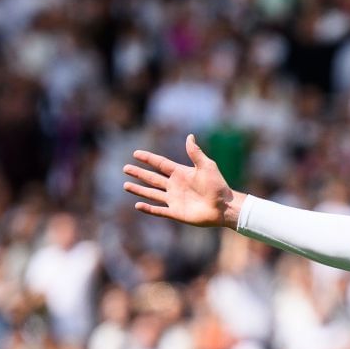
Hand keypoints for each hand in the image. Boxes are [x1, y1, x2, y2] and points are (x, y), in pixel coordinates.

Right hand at [124, 135, 242, 227]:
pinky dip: (148, 209)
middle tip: (126, 168)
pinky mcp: (176, 212)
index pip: (160, 164)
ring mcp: (174, 199)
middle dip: (139, 173)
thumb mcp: (207, 166)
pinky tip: (137, 205)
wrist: (224, 207)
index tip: (135, 153)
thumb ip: (195, 153)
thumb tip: (190, 136)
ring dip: (139, 189)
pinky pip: (158, 210)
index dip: (148, 158)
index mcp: (181, 173)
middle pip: (152, 178)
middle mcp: (175, 186)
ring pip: (152, 193)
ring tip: (126, 185)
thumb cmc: (218, 185)